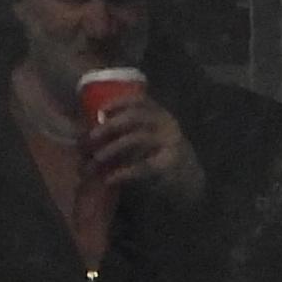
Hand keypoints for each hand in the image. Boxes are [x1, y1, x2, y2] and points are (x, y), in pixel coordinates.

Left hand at [85, 88, 200, 205]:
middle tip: (92, 136)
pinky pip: (143, 166)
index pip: (139, 100)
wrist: (189, 180)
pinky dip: (123, 173)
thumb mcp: (151, 136)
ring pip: (137, 139)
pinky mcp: (169, 164)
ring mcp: (170, 143)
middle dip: (110, 125)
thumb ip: (130, 129)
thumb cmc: (161, 155)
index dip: (118, 102)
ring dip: (113, 148)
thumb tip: (93, 128)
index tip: (100, 110)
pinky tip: (109, 179)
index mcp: (160, 114)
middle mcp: (167, 124)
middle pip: (135, 117)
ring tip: (97, 159)